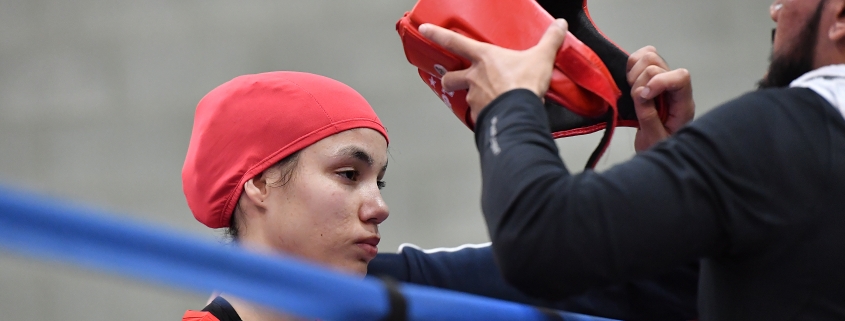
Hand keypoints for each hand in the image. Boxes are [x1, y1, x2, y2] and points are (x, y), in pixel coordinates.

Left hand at [418, 19, 568, 121]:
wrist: (519, 113)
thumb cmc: (524, 84)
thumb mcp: (541, 57)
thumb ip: (550, 40)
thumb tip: (559, 26)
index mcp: (484, 58)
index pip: (454, 41)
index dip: (437, 34)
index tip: (423, 29)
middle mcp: (474, 77)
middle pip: (450, 76)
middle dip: (448, 78)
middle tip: (452, 80)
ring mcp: (474, 97)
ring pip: (462, 97)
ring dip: (468, 97)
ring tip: (481, 100)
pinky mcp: (479, 114)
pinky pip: (477, 114)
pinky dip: (483, 114)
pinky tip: (494, 114)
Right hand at [627, 46, 694, 151]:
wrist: (656, 159)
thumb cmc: (658, 150)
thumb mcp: (654, 139)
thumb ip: (649, 116)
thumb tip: (641, 93)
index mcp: (683, 105)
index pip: (680, 77)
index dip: (658, 81)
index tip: (642, 97)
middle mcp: (674, 89)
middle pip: (659, 64)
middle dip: (640, 80)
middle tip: (635, 100)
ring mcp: (662, 82)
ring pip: (650, 56)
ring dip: (635, 72)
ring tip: (632, 91)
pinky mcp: (649, 80)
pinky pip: (641, 58)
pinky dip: (632, 65)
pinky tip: (629, 82)